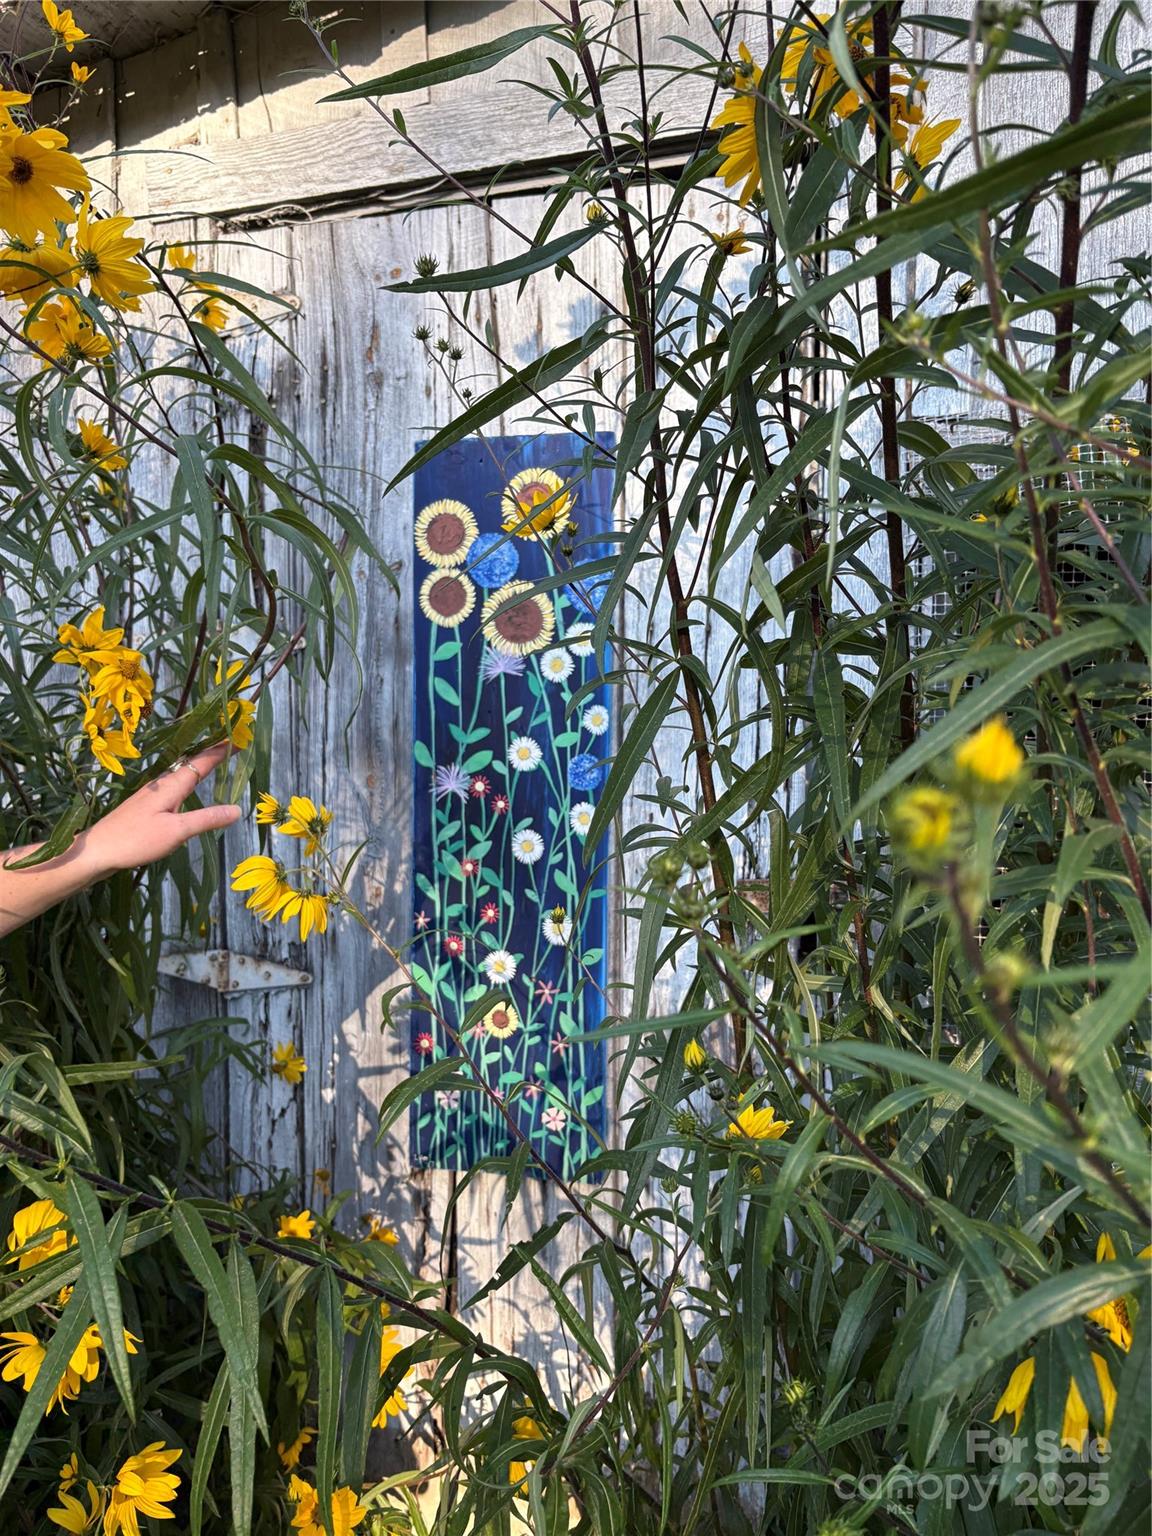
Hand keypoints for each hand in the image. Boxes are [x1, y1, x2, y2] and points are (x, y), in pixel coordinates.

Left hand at [80, 742, 242, 877]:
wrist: (97, 849)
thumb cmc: (136, 839)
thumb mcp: (177, 831)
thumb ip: (207, 819)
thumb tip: (237, 809)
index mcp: (172, 785)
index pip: (203, 761)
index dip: (222, 750)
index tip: (240, 738)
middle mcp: (163, 783)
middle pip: (193, 762)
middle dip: (214, 752)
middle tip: (234, 744)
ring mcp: (153, 792)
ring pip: (182, 771)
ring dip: (201, 762)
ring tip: (218, 758)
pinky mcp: (146, 803)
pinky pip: (175, 782)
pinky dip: (189, 776)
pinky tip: (189, 784)